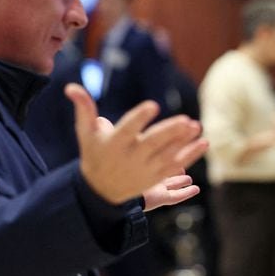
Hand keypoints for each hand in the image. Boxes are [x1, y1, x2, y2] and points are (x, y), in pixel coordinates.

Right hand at [66, 83, 208, 204]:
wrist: (101, 189)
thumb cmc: (94, 153)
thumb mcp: (86, 132)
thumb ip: (84, 108)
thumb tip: (71, 86)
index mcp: (115, 143)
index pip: (128, 128)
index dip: (139, 117)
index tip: (152, 105)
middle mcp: (131, 157)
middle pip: (153, 143)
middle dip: (170, 132)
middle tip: (186, 120)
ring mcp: (146, 168)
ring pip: (168, 154)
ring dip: (184, 142)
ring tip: (197, 127)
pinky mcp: (157, 176)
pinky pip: (176, 165)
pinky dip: (190, 155)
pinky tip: (203, 142)